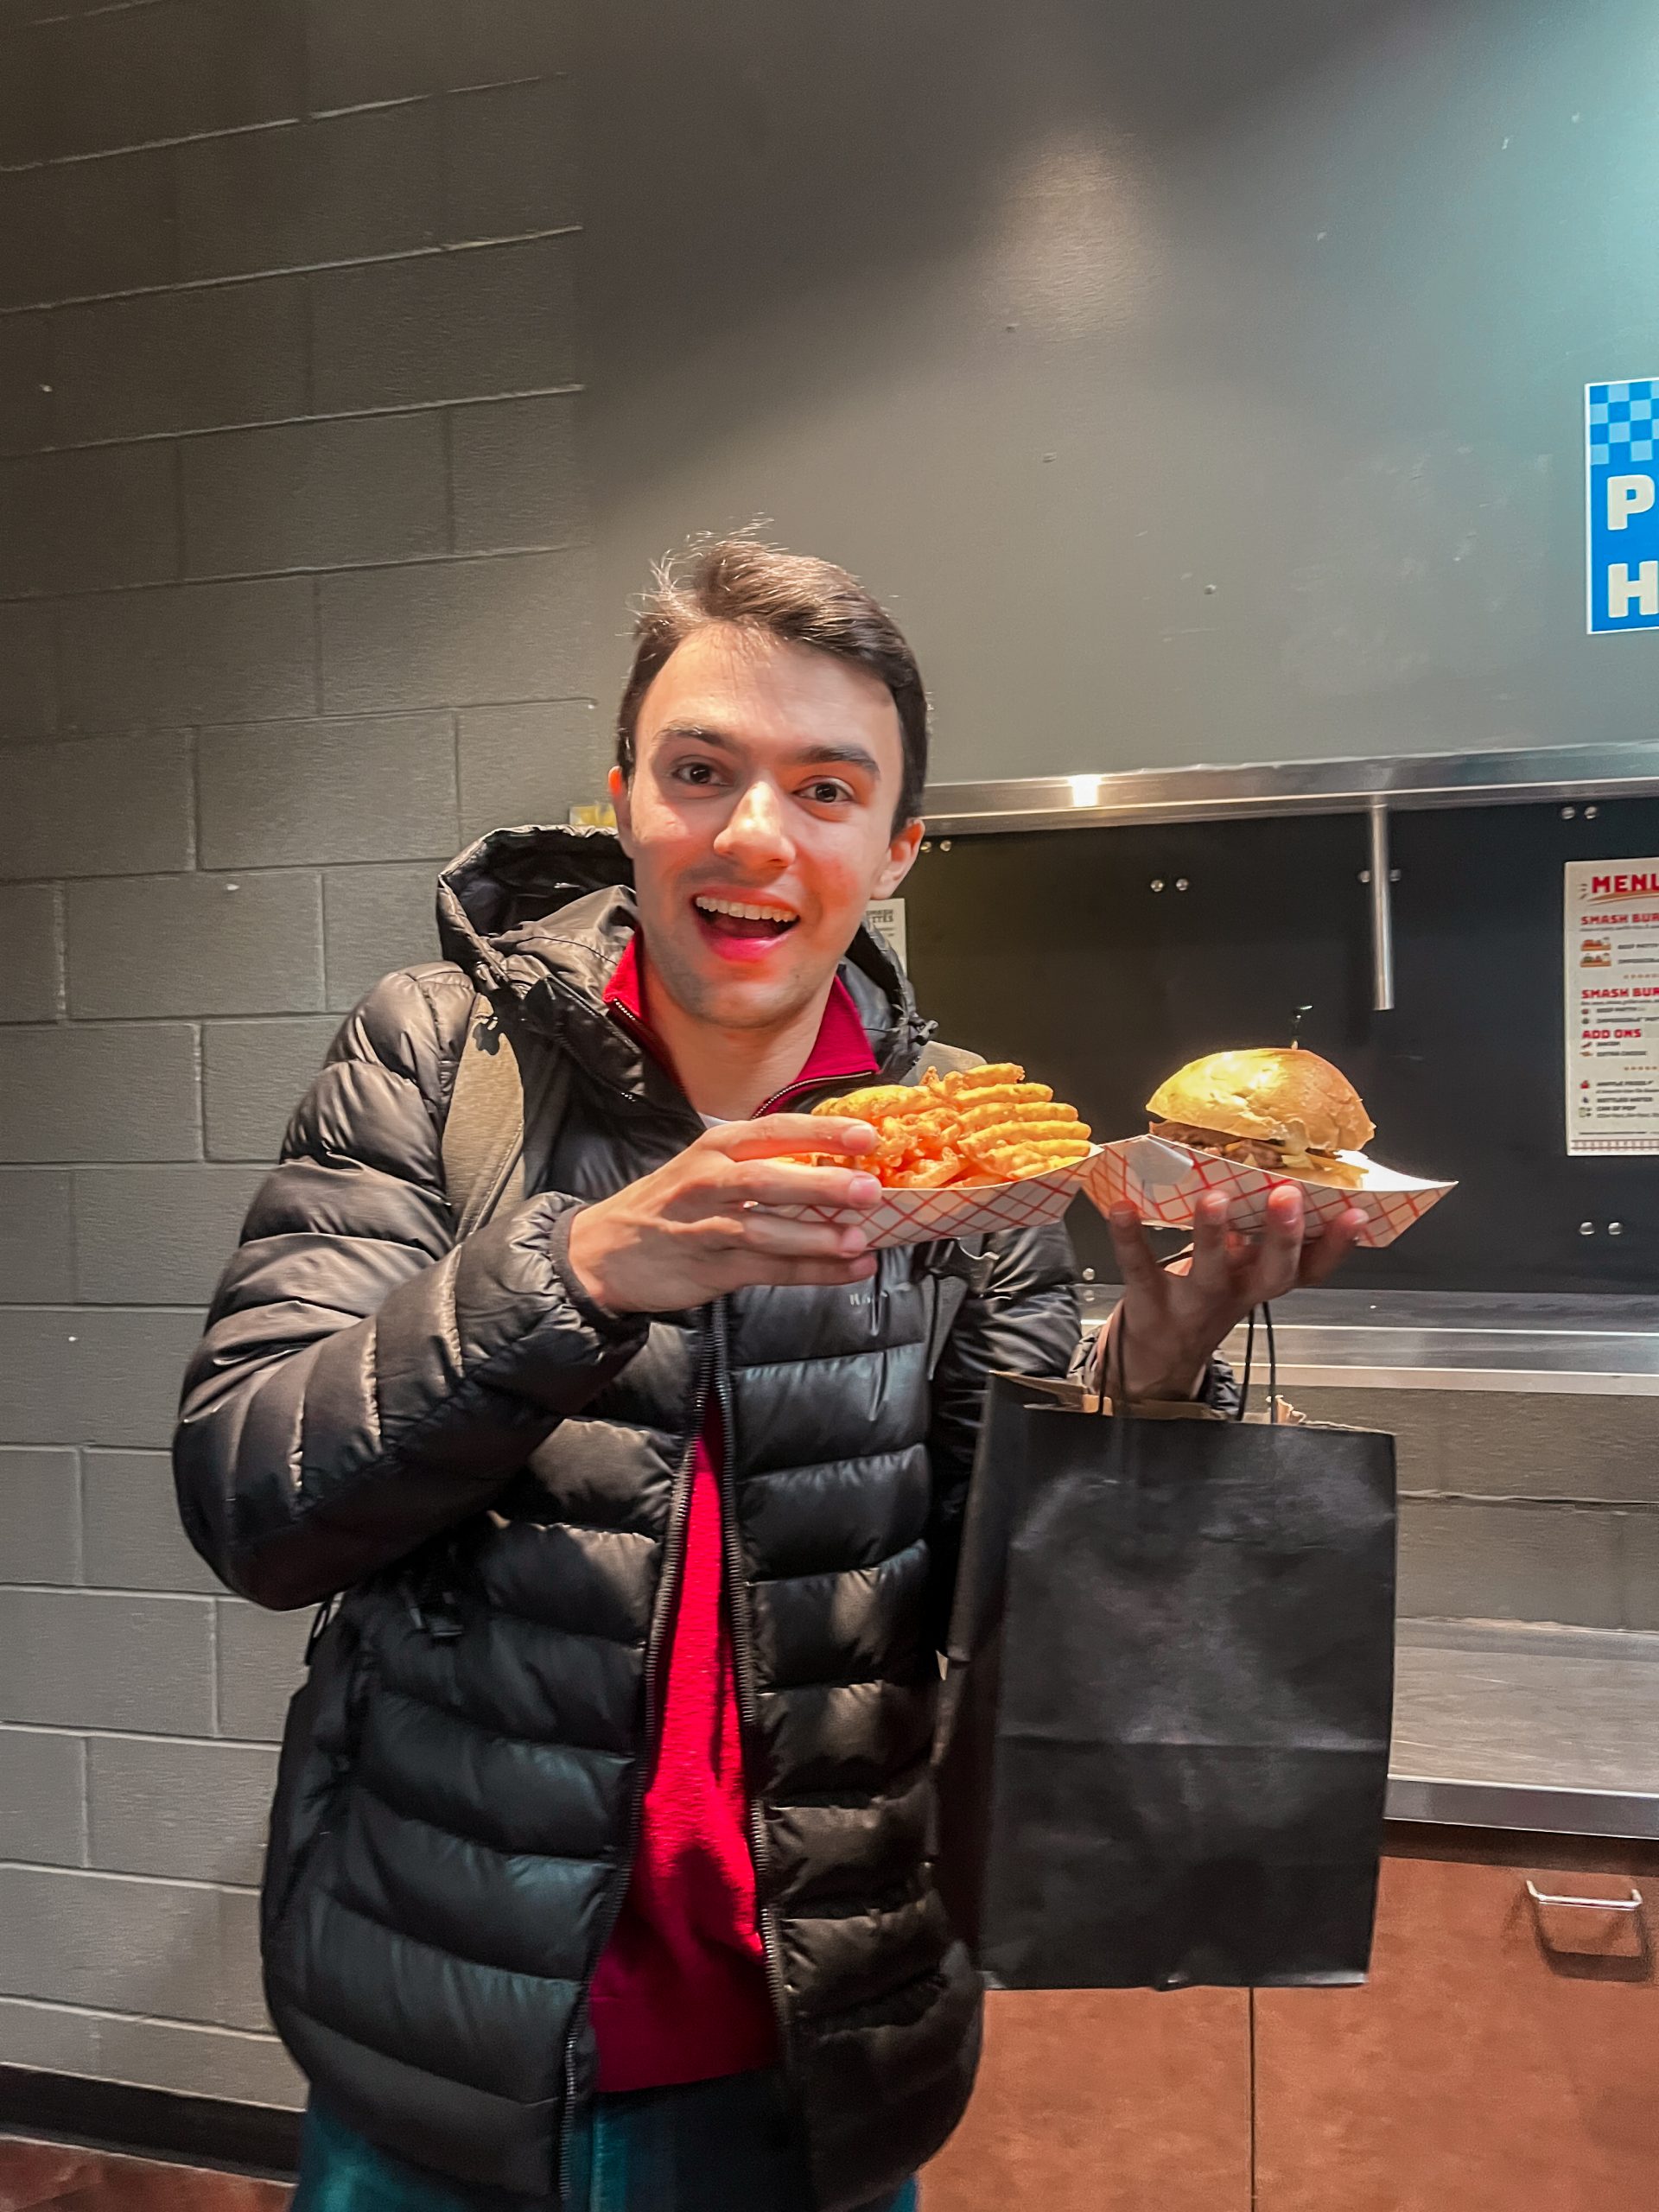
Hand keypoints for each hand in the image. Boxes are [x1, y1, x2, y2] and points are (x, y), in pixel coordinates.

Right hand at [565, 1116, 885, 1313]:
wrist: (603, 1250)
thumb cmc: (669, 1204)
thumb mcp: (707, 1167)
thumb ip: (762, 1163)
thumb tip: (838, 1165)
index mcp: (715, 1148)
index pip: (774, 1131)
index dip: (821, 1133)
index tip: (865, 1136)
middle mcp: (708, 1182)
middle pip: (767, 1180)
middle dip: (821, 1186)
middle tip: (869, 1190)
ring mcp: (706, 1228)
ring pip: (765, 1231)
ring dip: (816, 1238)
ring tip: (860, 1240)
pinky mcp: (710, 1270)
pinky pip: (768, 1271)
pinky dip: (813, 1272)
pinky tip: (849, 1270)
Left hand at [1103, 1184, 1363, 1401]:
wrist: (1158, 1357)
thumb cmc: (1204, 1298)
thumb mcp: (1240, 1273)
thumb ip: (1257, 1234)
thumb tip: (1276, 1169)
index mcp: (1260, 1280)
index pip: (1311, 1269)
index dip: (1337, 1247)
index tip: (1356, 1214)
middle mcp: (1235, 1294)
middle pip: (1272, 1274)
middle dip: (1284, 1237)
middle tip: (1289, 1197)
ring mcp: (1193, 1301)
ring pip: (1210, 1274)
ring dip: (1214, 1236)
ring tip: (1215, 1199)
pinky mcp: (1149, 1301)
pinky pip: (1140, 1268)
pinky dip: (1130, 1238)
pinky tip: (1123, 1209)